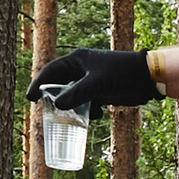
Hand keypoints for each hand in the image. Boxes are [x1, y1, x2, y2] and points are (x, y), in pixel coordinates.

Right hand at [34, 46, 161, 116]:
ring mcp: (92, 79)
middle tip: (47, 112)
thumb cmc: (122, 74)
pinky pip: (87, 101)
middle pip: (60, 84)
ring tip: (73, 119)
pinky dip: (88, 110)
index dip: (37, 84)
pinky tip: (95, 116)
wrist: (147, 77)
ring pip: (73, 95)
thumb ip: (77, 94)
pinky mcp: (102, 89)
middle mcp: (82, 68)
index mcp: (77, 59)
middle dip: (54, 98)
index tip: (30, 99)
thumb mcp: (97, 84)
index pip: (50, 71)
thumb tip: (57, 105)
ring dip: (73, 107)